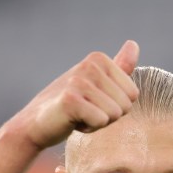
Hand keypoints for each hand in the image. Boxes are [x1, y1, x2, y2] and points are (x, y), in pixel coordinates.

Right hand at [18, 40, 139, 150]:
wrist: (37, 123)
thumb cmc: (71, 106)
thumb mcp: (98, 85)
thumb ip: (118, 68)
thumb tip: (134, 44)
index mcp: (100, 59)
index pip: (133, 94)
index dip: (116, 107)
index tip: (94, 103)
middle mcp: (90, 65)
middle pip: (125, 105)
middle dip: (108, 116)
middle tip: (85, 111)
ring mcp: (79, 80)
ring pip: (114, 115)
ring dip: (97, 123)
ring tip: (78, 115)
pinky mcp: (71, 99)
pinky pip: (100, 121)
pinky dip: (88, 128)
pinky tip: (73, 121)